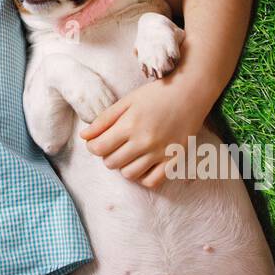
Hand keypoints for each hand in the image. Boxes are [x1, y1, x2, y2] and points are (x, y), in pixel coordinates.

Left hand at [77, 71, 212, 188]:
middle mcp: (144, 142)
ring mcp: (160, 153)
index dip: (92, 147)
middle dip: (107, 155)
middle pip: (112, 163)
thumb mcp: (126, 101)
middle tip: (114, 145)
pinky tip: (142, 164)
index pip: (99, 148)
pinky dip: (143, 177)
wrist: (190, 92)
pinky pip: (153, 181)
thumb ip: (104, 120)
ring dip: (124, 166)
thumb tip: (84, 136)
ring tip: (128, 153)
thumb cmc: (156, 94)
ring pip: (130, 174)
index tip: (96, 142)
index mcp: (129, 125)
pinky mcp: (174, 159)